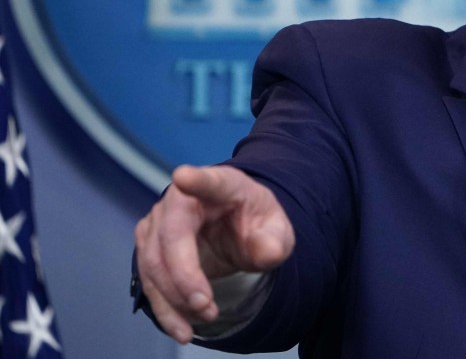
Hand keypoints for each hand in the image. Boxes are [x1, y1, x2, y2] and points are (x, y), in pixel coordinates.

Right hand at [134, 165, 294, 343]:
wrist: (237, 230)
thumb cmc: (255, 223)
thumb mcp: (277, 231)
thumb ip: (275, 241)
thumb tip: (266, 251)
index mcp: (222, 184)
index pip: (209, 180)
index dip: (196, 180)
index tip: (183, 177)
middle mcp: (183, 198)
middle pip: (171, 234)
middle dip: (184, 276)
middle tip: (206, 307)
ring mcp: (160, 220)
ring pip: (152, 262)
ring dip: (174, 298)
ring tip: (204, 318)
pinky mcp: (149, 245)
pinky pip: (149, 280)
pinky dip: (165, 308)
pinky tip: (182, 328)